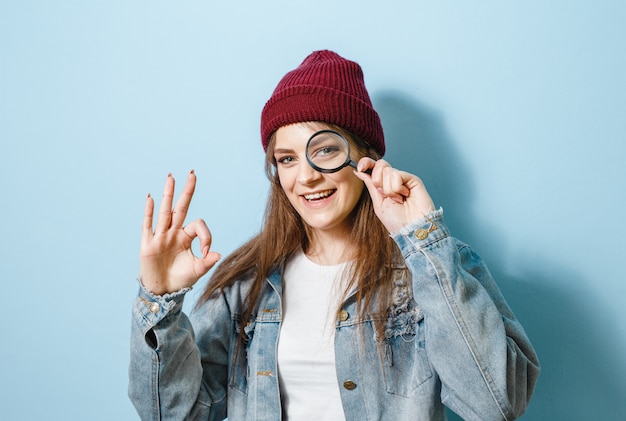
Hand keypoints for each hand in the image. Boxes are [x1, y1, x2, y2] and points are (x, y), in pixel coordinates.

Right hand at [139, 171, 220, 294]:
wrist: (163, 291)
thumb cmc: (180, 279)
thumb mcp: (197, 271)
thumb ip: (207, 262)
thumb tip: (217, 253)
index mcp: (186, 237)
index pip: (198, 225)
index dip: (206, 235)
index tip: (206, 251)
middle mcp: (174, 232)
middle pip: (181, 208)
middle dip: (187, 191)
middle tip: (192, 173)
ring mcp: (160, 236)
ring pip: (165, 212)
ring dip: (168, 194)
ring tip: (171, 177)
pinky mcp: (148, 244)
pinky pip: (148, 225)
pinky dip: (149, 212)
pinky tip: (151, 198)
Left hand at [354, 158, 434, 232]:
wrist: (410, 228)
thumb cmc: (396, 221)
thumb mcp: (378, 202)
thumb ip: (370, 184)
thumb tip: (359, 171)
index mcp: (384, 185)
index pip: (374, 166)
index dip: (367, 163)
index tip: (360, 168)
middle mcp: (393, 180)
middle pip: (380, 164)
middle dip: (377, 180)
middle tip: (385, 195)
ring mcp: (403, 179)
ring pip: (387, 171)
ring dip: (389, 189)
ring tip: (398, 199)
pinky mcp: (413, 179)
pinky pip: (397, 174)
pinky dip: (397, 188)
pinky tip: (405, 196)